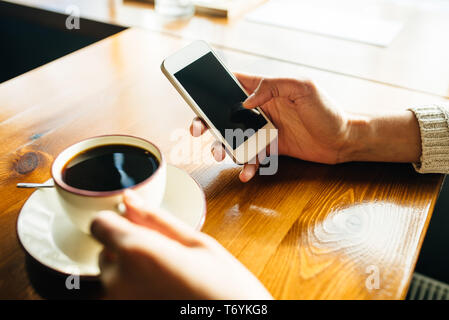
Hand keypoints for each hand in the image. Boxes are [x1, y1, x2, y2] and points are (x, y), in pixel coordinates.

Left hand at [90, 190, 272, 299]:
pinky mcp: (125, 315)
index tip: (135, 226)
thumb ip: (156, 220)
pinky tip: (163, 294)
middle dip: (128, 249)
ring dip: (131, 273)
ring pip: (112, 277)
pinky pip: (120, 296)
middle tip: (166, 259)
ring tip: (169, 280)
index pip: (99, 224)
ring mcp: (119, 304)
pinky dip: (135, 291)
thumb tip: (130, 199)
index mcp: (137, 252)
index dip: (118, 221)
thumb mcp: (197, 244)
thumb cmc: (227, 290)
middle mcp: (118, 282)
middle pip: (105, 252)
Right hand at [190, 73, 349, 181]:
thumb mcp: (304, 88)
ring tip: (221, 154)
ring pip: (234, 138)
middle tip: (197, 131)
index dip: (213, 87)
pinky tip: (246, 172)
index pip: (234, 84)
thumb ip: (273, 86)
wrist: (344, 141)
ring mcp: (264, 130)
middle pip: (225, 114)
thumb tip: (245, 101)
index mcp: (266, 91)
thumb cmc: (328, 110)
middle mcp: (261, 110)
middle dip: (207, 122)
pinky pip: (251, 157)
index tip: (196, 95)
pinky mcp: (270, 148)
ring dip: (223, 146)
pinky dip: (246, 165)